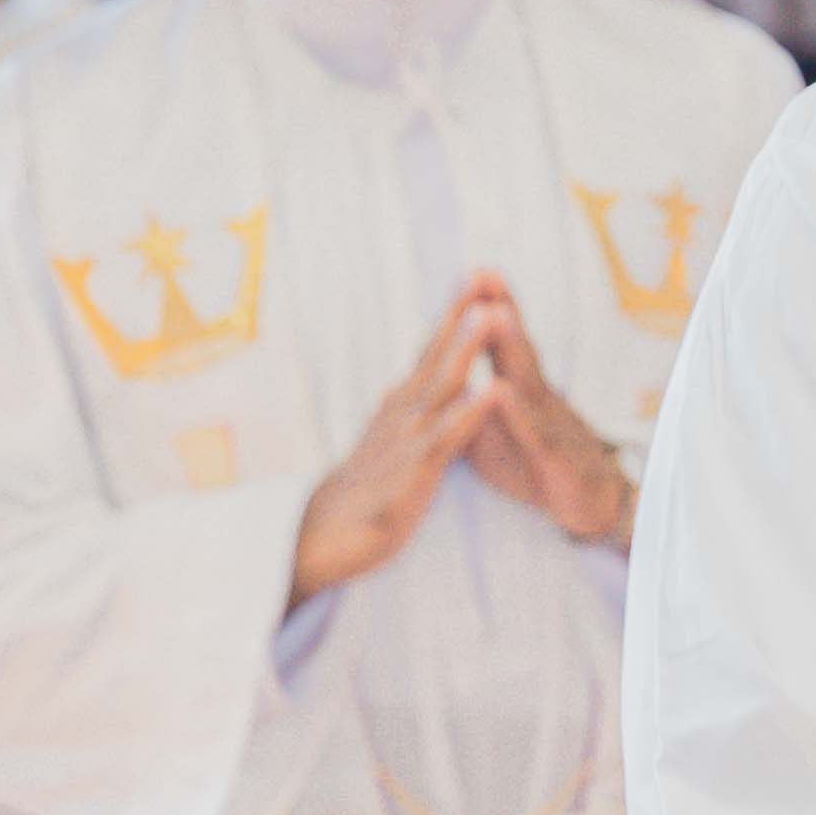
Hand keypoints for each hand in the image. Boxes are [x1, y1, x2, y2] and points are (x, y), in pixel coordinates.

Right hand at [284, 292, 497, 607]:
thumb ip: (404, 410)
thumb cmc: (364, 490)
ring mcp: (406, 439)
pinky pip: (445, 438)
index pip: (431, 352)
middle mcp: (402, 413)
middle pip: (435, 355)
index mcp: (402, 406)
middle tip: (481, 276)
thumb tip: (410, 379)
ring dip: (465, 349)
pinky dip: (469, 413)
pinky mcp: (412, 473)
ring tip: (490, 315)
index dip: (454, 316)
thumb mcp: (388, 441)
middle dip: (461, 316)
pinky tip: (491, 392)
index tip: (476, 278)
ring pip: (440, 386)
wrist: (324, 538)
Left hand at [453, 275, 635, 549]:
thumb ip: (464, 403)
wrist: (589, 503)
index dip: (485, 309)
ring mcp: (549, 424)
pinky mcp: (554, 459)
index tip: (471, 273)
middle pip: (517, 347)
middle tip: (484, 274)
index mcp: (519, 390)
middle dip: (502, 308)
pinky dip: (516, 411)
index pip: (501, 343)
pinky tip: (500, 390)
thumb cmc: (537, 462)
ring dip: (511, 346)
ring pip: (528, 379)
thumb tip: (426, 382)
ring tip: (495, 313)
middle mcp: (537, 398)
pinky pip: (533, 431)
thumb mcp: (493, 431)